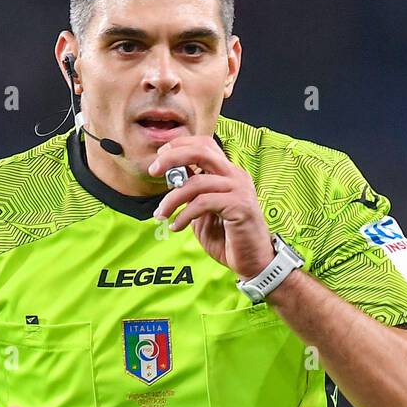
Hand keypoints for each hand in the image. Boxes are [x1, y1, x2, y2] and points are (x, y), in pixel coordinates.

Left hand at [149, 135, 275, 279]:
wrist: (253, 262)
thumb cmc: (229, 239)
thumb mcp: (203, 213)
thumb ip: (192, 194)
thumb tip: (173, 179)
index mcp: (228, 173)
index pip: (204, 145)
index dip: (180, 146)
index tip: (159, 159)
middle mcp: (235, 176)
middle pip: (201, 151)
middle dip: (173, 157)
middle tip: (153, 171)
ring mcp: (239, 189)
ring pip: (197, 183)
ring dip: (172, 199)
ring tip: (161, 214)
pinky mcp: (240, 206)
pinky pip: (203, 203)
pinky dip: (184, 215)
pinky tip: (177, 227)